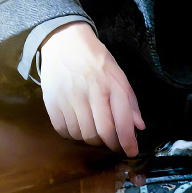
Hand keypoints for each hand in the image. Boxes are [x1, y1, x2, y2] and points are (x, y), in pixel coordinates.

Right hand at [39, 21, 145, 156]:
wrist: (64, 40)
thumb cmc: (95, 58)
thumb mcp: (118, 73)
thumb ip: (129, 101)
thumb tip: (138, 127)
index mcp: (111, 83)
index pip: (121, 122)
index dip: (127, 142)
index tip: (132, 152)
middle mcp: (90, 92)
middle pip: (101, 133)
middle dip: (111, 144)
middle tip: (113, 144)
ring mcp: (69, 97)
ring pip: (82, 135)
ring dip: (91, 139)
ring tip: (95, 130)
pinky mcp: (52, 102)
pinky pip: (64, 131)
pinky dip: (73, 134)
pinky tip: (78, 125)